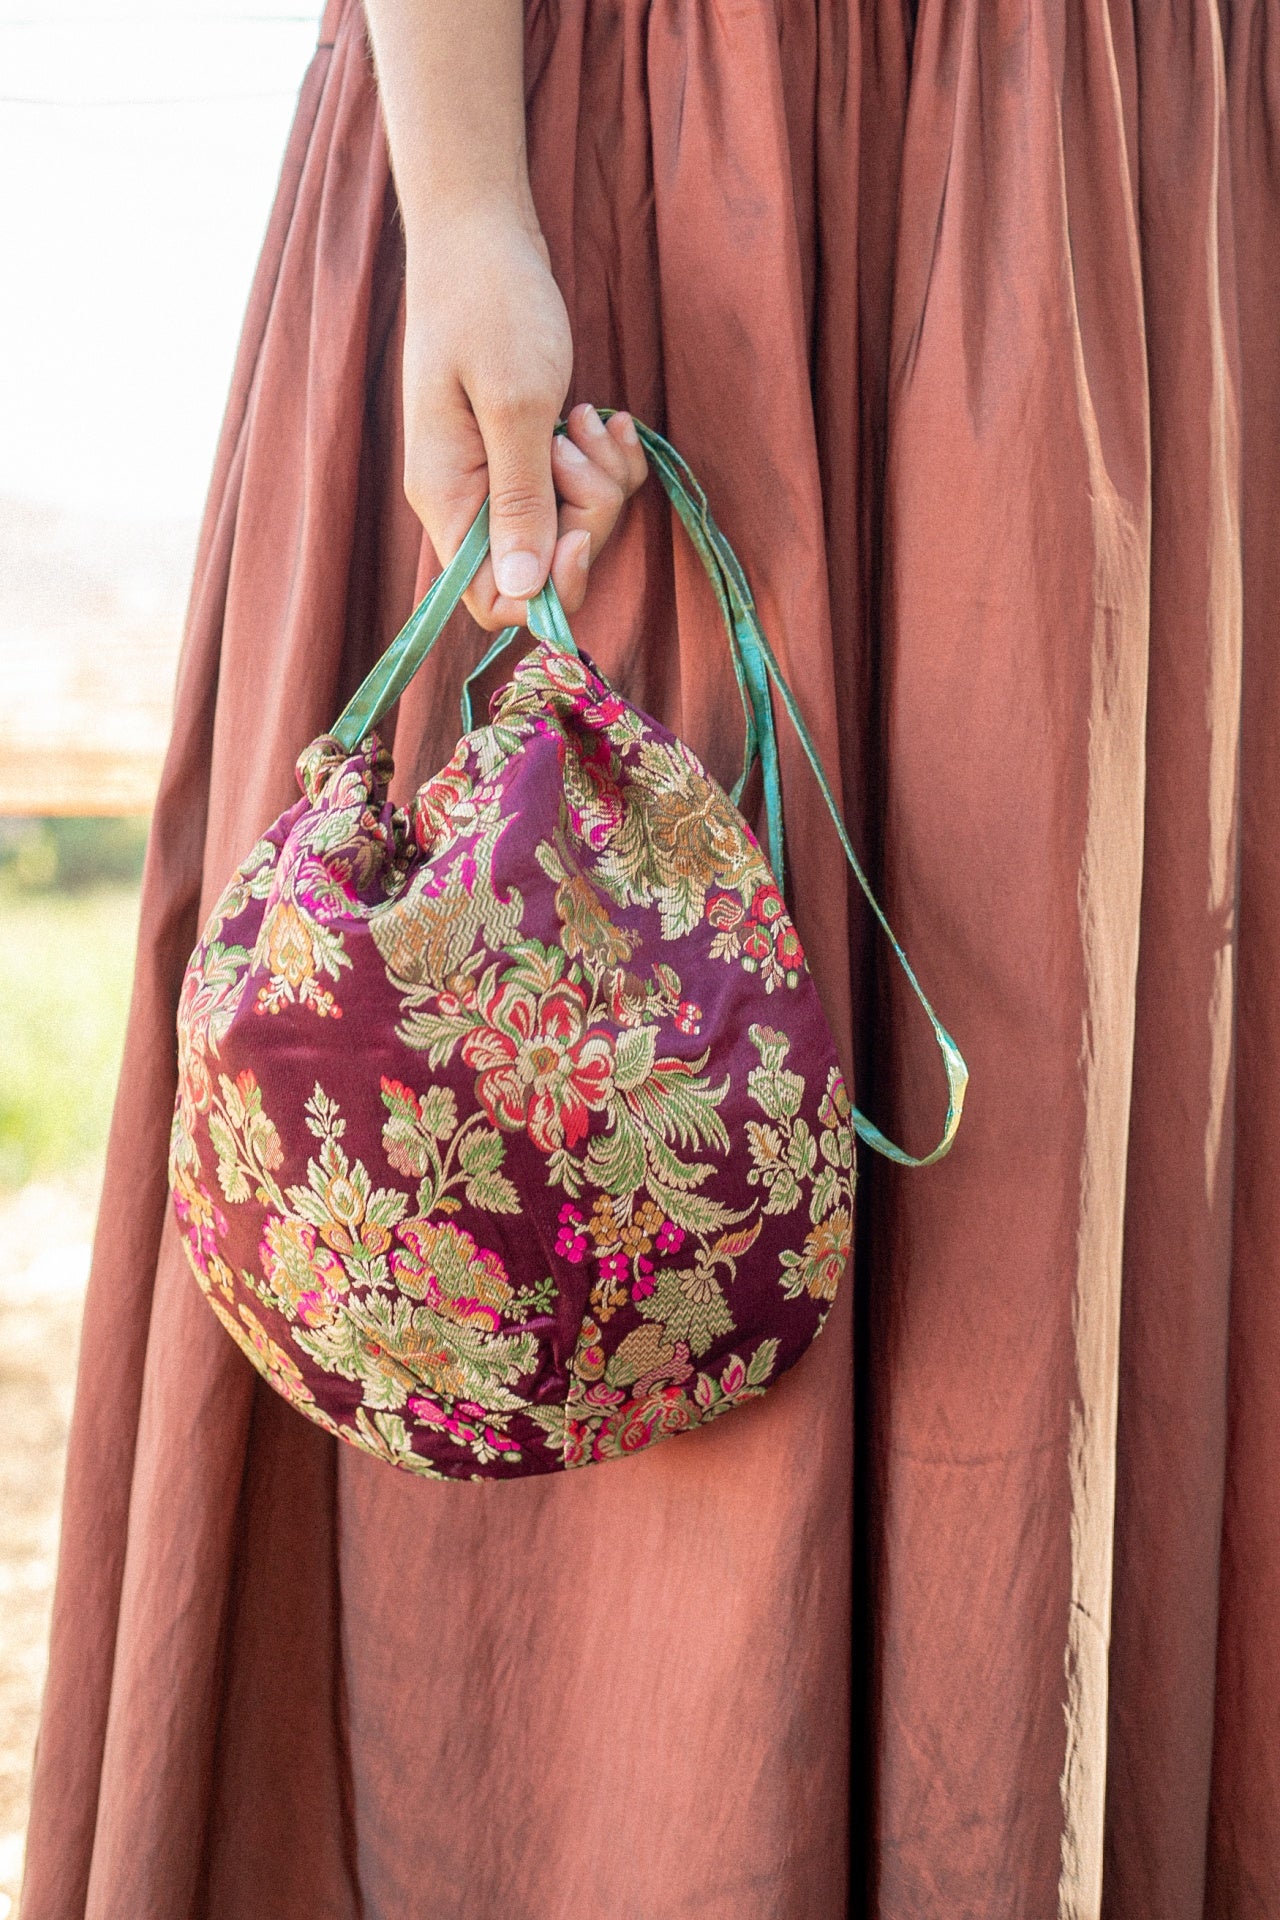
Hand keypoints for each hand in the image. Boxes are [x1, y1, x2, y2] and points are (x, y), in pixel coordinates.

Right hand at [400, 203, 647, 629]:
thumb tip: (520, 592)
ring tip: (589, 417)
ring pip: (567, 526)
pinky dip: (602, 459)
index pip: (491, 599)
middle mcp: (467, 498)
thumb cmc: (491, 303)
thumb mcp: (515, 403)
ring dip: (598, 481)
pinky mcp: (524, 451)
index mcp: (447, 499)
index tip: (583, 533)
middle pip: (541, 565)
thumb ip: (519, 501)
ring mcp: (495, 475)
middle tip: (582, 446)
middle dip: (586, 516)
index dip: (547, 589)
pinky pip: (576, 489)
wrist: (481, 230)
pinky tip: (602, 417)